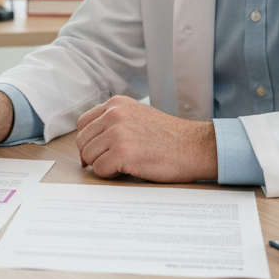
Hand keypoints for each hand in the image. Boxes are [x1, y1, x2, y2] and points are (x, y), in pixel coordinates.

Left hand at [74, 96, 216, 182]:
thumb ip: (115, 122)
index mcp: (117, 104)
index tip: (94, 152)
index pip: (83, 123)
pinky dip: (110, 174)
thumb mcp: (138, 116)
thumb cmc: (170, 137)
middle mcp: (114, 114)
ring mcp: (117, 132)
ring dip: (103, 165)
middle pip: (83, 141)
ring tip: (123, 165)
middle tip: (108, 163)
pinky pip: (100, 169)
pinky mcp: (122, 152)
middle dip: (92, 155)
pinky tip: (127, 170)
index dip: (87, 141)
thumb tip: (90, 142)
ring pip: (89, 156)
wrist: (195, 147)